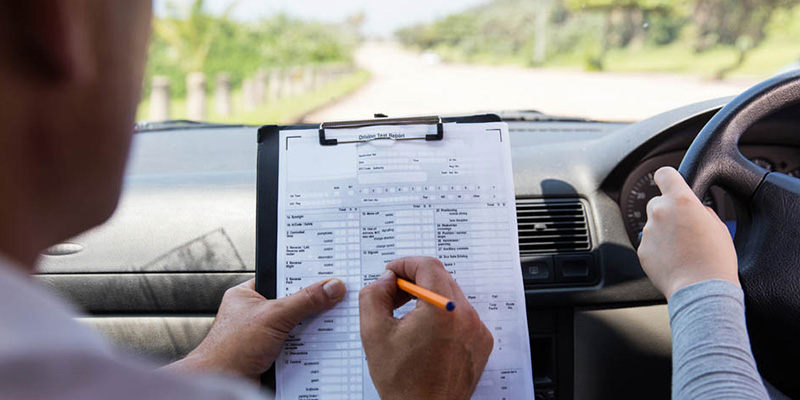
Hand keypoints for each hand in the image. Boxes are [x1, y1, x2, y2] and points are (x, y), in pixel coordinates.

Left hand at [165, 277, 345, 381]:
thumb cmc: (229, 349)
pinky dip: (306, 347)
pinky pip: (296, 345)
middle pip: (293, 302)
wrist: (222, 383)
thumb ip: (305, 300)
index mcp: (248, 294)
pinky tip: (314, 347)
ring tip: (323, 326)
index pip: (283, 278)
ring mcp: (264, 334)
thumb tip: (331, 287)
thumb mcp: (274, 316)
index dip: (305, 277)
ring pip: (296, 325)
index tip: (328, 276)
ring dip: (309, 329)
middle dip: (311, 305)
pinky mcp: (272, 353)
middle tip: (332, 301)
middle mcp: (256, 313)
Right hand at [359, 257, 492, 399]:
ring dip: (428, 298)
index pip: (427, 266)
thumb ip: (374, 295)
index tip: (392, 273)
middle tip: (393, 295)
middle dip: (414, 281)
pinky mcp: (481, 343)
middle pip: (440, 278)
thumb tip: (385, 280)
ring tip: (407, 318)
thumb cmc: (403, 382)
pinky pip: (462, 316)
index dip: (405, 264)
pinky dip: (443, 316)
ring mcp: (477, 330)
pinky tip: (425, 334)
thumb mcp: (374, 333)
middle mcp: (466, 316)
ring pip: (451, 296)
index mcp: (442, 309)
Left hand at [638, 167, 738, 299]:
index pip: (665, 174)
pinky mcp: (642, 249)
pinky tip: (674, 259)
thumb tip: (696, 210)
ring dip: (663, 231)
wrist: (701, 289)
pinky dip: (658, 248)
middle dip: (668, 210)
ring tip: (682, 248)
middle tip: (684, 227)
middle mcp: (660, 212)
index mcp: (681, 200)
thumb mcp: (719, 226)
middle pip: (657, 201)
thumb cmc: (715, 259)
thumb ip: (701, 211)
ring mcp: (648, 231)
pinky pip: (649, 243)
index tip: (670, 182)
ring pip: (653, 224)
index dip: (668, 178)